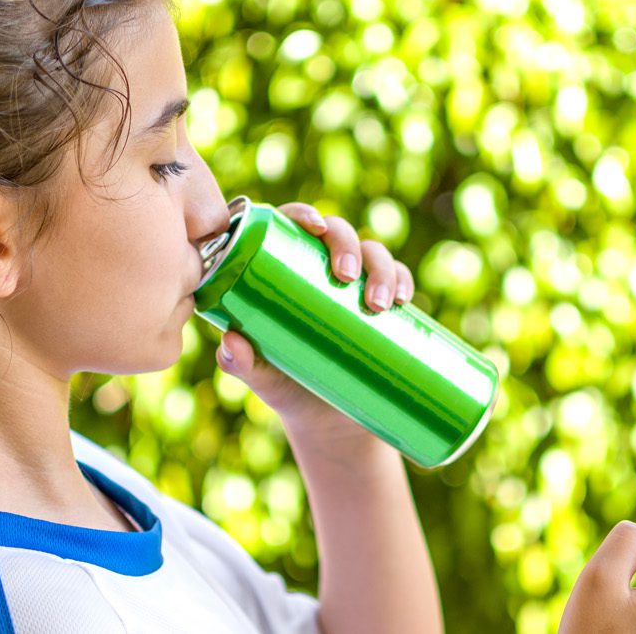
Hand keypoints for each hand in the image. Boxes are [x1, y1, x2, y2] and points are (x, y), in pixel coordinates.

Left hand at [213, 202, 414, 440]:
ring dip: (381, 268)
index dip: (304, 213)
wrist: (327, 422)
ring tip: (378, 304)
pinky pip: (400, 279)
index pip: (292, 225)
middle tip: (347, 277)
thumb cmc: (285, 387)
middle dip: (348, 245)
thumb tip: (231, 341)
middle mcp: (322, 268)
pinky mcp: (383, 305)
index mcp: (285, 269)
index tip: (314, 227)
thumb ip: (240, 363)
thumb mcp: (262, 377)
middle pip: (338, 233)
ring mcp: (356, 286)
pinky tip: (402, 299)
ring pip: (374, 254)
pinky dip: (403, 281)